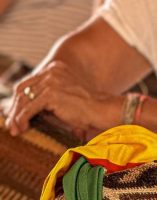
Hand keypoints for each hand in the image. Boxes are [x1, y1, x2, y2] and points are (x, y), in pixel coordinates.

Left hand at [5, 62, 119, 136]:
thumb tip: (21, 111)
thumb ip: (44, 98)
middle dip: (14, 109)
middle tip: (12, 125)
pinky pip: (28, 109)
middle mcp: (51, 71)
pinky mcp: (50, 94)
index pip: (27, 84)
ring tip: (15, 130)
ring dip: (16, 117)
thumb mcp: (61, 98)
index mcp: (55, 68)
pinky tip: (22, 129)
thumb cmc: (85, 108)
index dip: (18, 100)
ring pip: (23, 101)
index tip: (14, 115)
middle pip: (22, 91)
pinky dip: (21, 120)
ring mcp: (50, 81)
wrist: (102, 110)